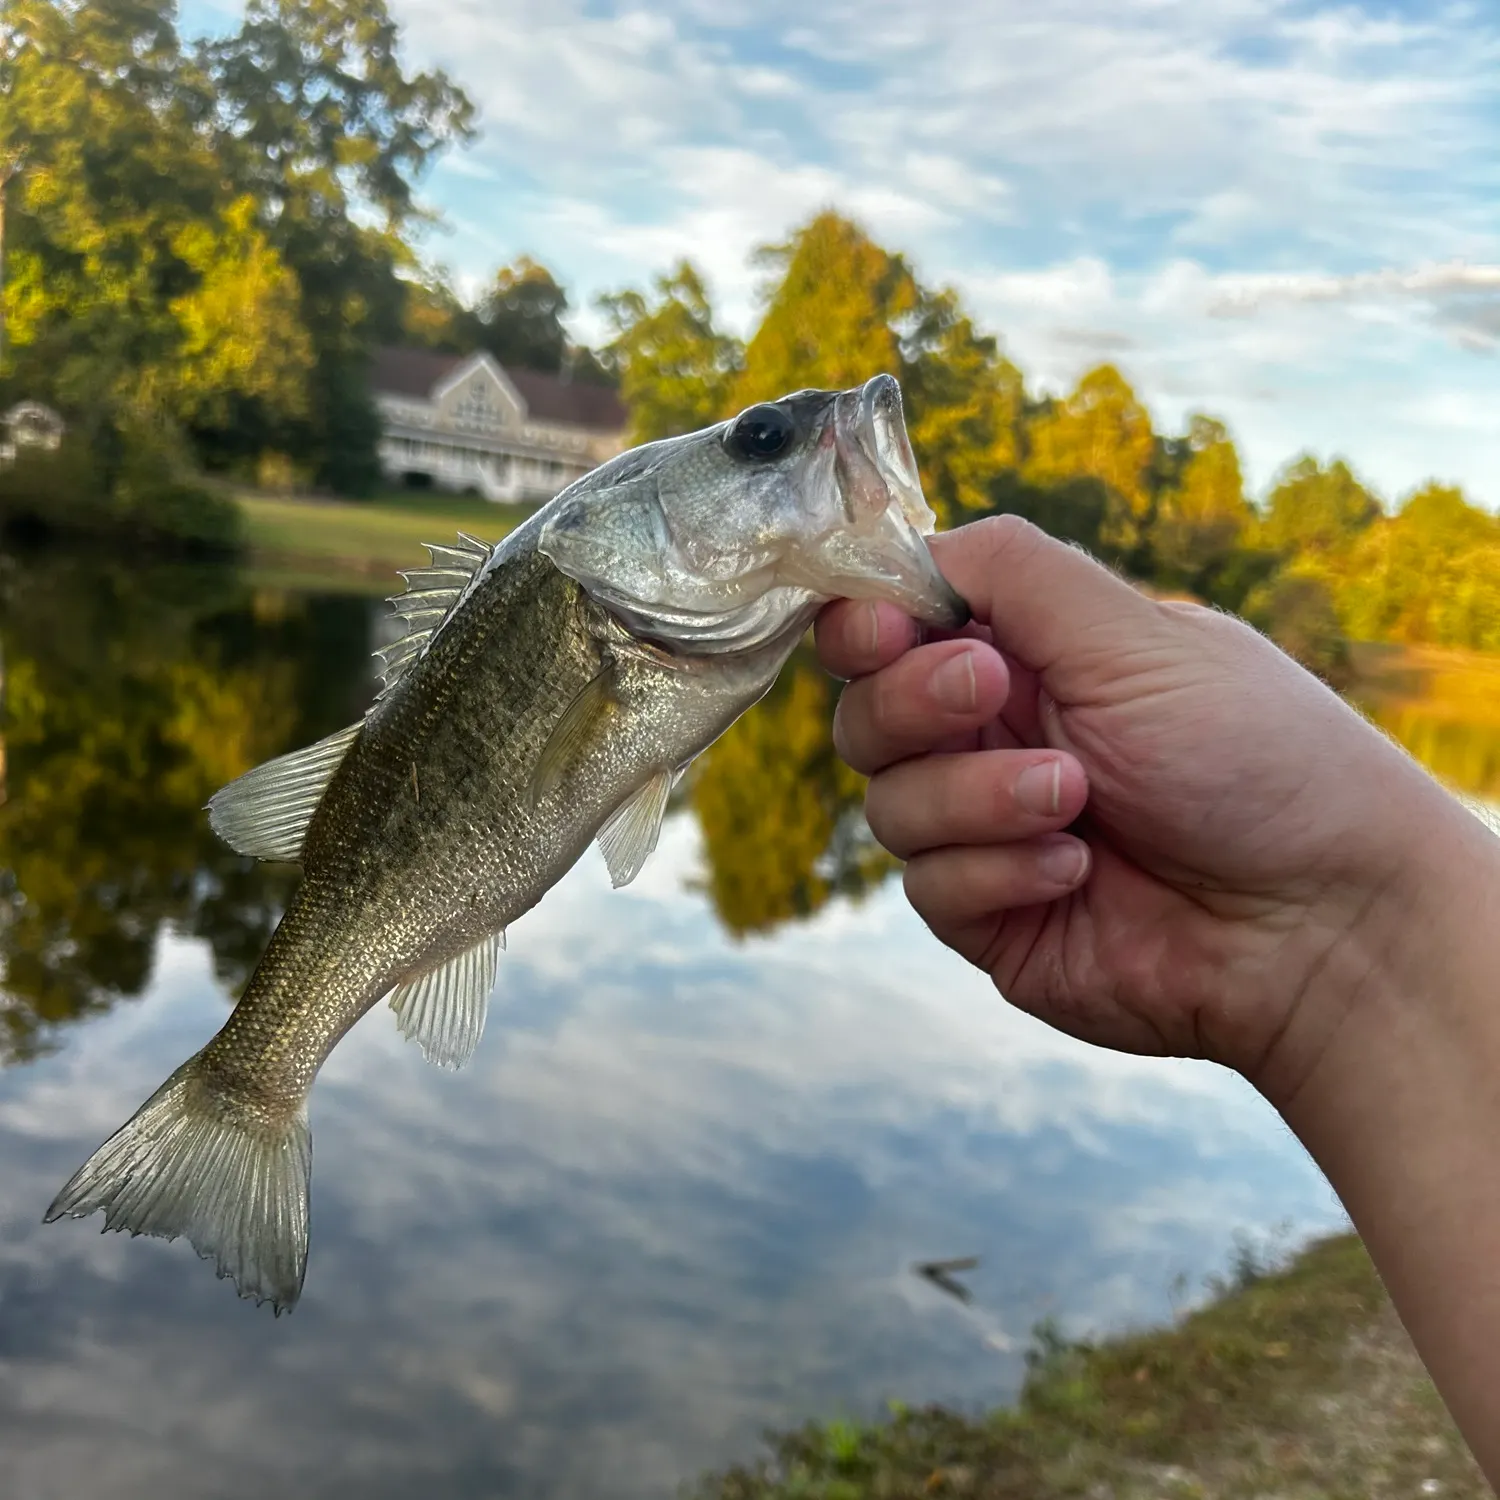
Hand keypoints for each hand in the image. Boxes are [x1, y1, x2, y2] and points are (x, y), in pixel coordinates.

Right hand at [816, 515, 1474, 1104]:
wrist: (1321, 920)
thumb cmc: (1256, 759)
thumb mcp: (1136, 638)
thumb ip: (1014, 574)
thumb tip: (914, 545)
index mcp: (1029, 658)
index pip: (894, 627)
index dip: (866, 624)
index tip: (887, 630)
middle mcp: (997, 739)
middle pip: (867, 712)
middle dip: (914, 700)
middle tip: (990, 690)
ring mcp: (988, 832)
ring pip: (890, 803)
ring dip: (976, 795)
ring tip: (1074, 799)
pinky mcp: (991, 916)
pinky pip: (929, 887)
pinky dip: (996, 871)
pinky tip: (1077, 873)